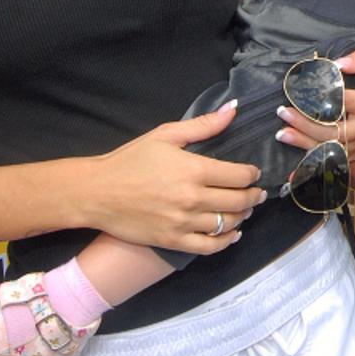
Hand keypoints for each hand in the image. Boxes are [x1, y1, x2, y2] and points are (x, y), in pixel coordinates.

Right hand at [88, 103, 265, 254]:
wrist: (97, 192)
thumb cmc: (130, 160)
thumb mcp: (166, 135)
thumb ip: (203, 125)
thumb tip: (233, 109)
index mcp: (194, 170)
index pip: (239, 175)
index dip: (252, 174)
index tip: (253, 173)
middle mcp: (193, 198)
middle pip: (239, 201)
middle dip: (253, 196)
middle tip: (257, 193)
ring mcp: (183, 222)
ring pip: (227, 224)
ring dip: (242, 217)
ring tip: (245, 210)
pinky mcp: (173, 241)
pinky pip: (209, 246)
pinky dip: (226, 241)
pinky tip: (232, 234)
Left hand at [275, 51, 354, 161]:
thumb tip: (339, 62)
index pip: (344, 102)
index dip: (322, 96)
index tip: (301, 91)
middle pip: (332, 129)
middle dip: (305, 123)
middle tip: (284, 112)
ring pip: (329, 147)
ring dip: (304, 143)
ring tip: (283, 134)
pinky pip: (333, 161)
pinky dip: (315, 166)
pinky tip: (296, 170)